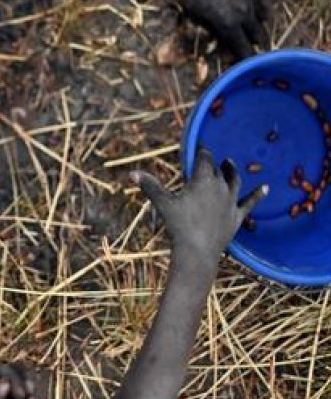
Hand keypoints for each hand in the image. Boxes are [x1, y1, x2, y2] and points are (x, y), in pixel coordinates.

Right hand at [131, 148, 267, 260]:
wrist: (198, 251)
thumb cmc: (178, 225)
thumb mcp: (163, 203)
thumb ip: (150, 186)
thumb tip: (132, 173)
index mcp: (203, 180)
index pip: (205, 159)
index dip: (202, 152)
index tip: (199, 147)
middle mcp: (220, 187)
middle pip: (218, 170)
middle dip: (213, 163)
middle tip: (208, 159)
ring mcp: (231, 202)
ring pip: (235, 181)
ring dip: (233, 171)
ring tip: (231, 164)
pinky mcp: (237, 216)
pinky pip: (250, 203)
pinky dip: (258, 194)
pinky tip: (267, 188)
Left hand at [150, 0, 264, 58]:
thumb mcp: (194, 16)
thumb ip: (213, 30)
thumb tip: (223, 42)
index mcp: (228, 22)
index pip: (244, 49)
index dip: (243, 59)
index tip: (242, 65)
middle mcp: (244, 8)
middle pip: (258, 34)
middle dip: (253, 44)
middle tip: (246, 50)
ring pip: (263, 16)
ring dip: (257, 26)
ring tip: (250, 32)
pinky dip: (257, 8)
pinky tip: (248, 12)